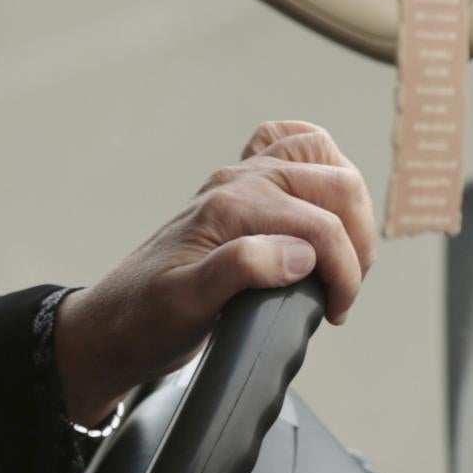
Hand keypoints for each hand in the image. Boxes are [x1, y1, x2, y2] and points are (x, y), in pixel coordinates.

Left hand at [52, 121, 375, 427]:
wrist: (115, 322)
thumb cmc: (146, 317)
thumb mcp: (188, 303)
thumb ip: (241, 270)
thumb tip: (297, 253)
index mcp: (230, 208)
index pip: (321, 226)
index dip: (344, 271)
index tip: (336, 309)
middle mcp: (238, 185)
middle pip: (336, 183)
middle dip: (357, 237)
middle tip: (344, 286)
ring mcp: (241, 183)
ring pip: (321, 158)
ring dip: (349, 203)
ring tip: (344, 254)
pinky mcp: (243, 193)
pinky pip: (289, 149)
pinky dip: (317, 164)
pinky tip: (321, 201)